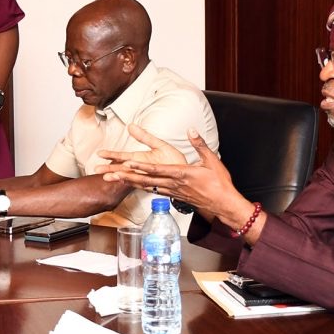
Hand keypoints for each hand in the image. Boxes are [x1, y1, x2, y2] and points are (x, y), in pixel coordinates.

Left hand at [98, 126, 237, 213]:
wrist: (223, 203)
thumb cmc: (219, 183)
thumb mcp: (211, 160)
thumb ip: (199, 144)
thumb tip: (191, 130)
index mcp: (181, 174)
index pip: (157, 169)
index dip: (141, 166)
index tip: (128, 162)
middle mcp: (173, 184)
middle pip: (146, 180)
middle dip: (127, 176)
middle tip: (110, 174)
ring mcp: (172, 191)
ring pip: (147, 187)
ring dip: (130, 182)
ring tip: (115, 179)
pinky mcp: (174, 195)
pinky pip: (153, 191)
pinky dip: (142, 187)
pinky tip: (134, 185)